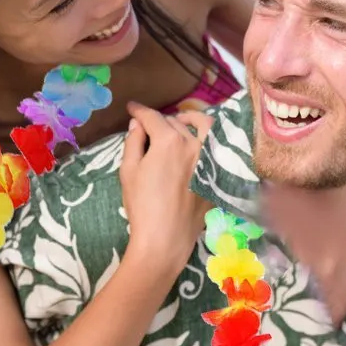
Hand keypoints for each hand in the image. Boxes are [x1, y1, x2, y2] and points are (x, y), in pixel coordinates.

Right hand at [119, 103, 212, 267]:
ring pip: (204, 129)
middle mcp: (194, 144)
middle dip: (161, 120)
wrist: (165, 238)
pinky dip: (206, 141)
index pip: (152, 117)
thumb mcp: (129, 171)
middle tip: (149, 124)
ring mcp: (209, 160)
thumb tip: (137, 124)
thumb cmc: (142, 205)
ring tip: (182, 122)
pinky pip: (215, 150)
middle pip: (176, 122)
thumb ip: (133, 142)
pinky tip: (196, 146)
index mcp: (169, 140)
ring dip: (192, 121)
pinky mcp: (217, 175)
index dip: (139, 110)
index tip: (132, 108)